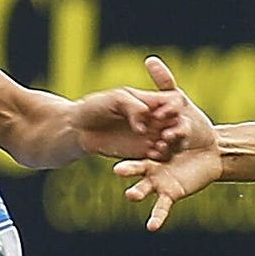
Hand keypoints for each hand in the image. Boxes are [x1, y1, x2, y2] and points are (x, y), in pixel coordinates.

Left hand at [73, 56, 194, 159]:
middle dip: (174, 130)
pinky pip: (156, 157)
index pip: (171, 103)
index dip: (172, 109)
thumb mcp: (115, 98)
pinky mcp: (143, 153)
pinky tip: (152, 156)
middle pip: (174, 124)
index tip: (161, 115)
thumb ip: (133, 106)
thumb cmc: (96, 106)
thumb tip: (145, 120)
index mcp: (151, 102)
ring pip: (168, 142)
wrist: (79, 128)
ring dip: (167, 145)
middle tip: (167, 135)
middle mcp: (155, 120)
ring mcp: (150, 137)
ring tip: (159, 147)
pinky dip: (157, 157)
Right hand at [113, 58, 219, 230]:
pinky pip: (163, 208)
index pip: (138, 143)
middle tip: (118, 171)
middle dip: (128, 170)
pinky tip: (151, 227)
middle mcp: (151, 164)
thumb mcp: (180, 102)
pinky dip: (158, 218)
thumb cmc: (197, 125)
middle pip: (136, 168)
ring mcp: (161, 180)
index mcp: (147, 144)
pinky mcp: (173, 193)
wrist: (216, 149)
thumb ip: (164, 83)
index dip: (135, 143)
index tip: (126, 143)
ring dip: (138, 193)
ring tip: (131, 197)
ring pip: (146, 188)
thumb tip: (150, 59)